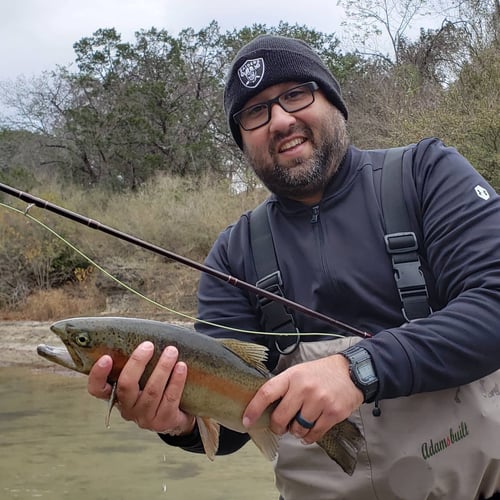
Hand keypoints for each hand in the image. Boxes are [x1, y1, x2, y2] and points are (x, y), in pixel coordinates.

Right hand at [87, 341, 195, 434]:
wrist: (177, 415)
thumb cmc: (156, 388)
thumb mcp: (142, 378)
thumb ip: (137, 363)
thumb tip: (143, 335)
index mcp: (117, 396)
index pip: (97, 389)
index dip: (98, 375)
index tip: (106, 357)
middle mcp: (127, 408)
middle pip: (126, 386)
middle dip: (137, 363)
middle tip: (148, 345)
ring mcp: (145, 417)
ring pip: (152, 391)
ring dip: (162, 368)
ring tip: (172, 351)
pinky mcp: (163, 421)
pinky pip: (170, 398)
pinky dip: (176, 380)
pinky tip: (182, 367)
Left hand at [242, 354, 362, 443]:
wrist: (351, 372)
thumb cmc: (321, 373)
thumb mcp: (299, 372)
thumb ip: (284, 387)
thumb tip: (265, 407)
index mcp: (292, 376)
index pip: (267, 393)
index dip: (254, 408)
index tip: (247, 421)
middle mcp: (304, 388)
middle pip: (280, 417)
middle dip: (278, 426)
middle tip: (280, 426)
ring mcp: (319, 401)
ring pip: (297, 428)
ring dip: (296, 430)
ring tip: (301, 421)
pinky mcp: (333, 413)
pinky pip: (314, 434)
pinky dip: (309, 436)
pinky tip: (310, 429)